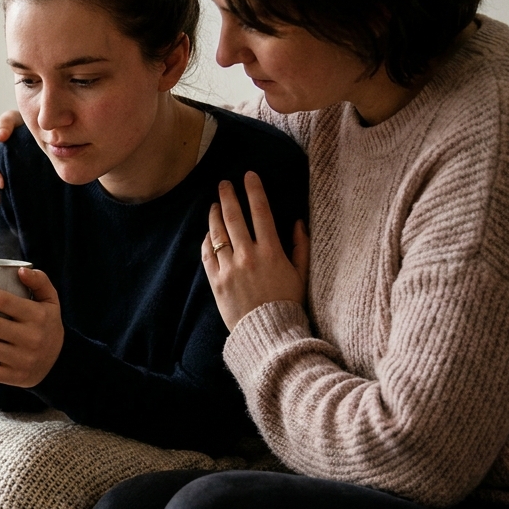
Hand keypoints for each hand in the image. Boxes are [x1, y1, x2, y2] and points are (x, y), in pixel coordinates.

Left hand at [203, 171, 309, 329]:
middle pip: (234, 217)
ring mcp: (229, 268)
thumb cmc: (287, 302)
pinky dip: (207, 240)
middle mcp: (248, 256)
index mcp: (271, 251)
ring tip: (214, 204)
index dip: (254, 190)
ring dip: (214, 215)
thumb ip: (300, 246)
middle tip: (224, 183)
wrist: (267, 333)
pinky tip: (209, 233)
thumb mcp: (301, 274)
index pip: (261, 212)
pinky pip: (207, 254)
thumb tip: (297, 221)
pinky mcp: (216, 281)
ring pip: (217, 233)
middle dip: (228, 196)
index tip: (249, 175)